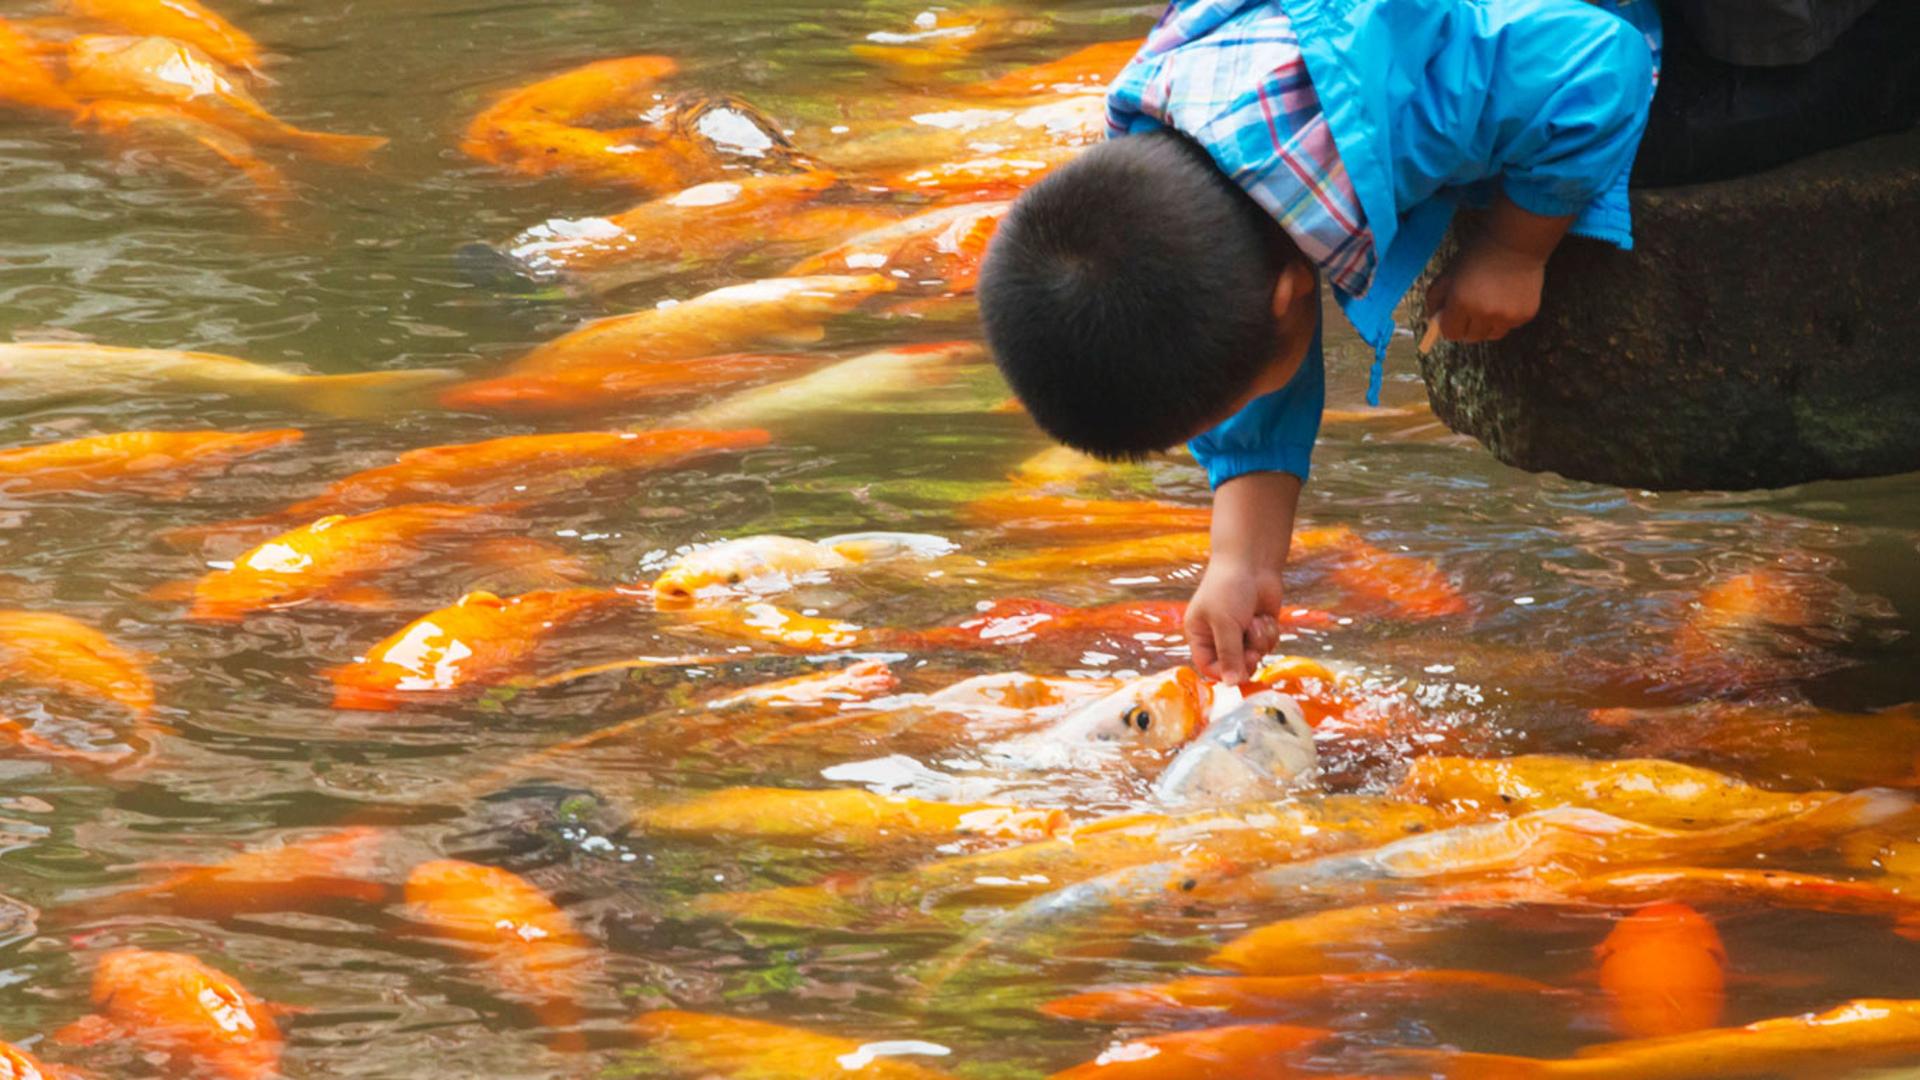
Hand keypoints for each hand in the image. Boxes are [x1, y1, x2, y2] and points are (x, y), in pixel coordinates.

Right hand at [1185, 558, 1286, 683]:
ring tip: (1254, 621)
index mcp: (1200, 635)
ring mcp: (1241, 632)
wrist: (1253, 562)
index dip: (1224, 672)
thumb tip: (1232, 684)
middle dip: (1247, 658)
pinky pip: (1268, 644)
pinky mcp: (1260, 628)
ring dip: (1259, 641)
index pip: (1208, 667)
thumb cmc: (1229, 588)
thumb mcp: (1224, 623)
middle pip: (1234, 666)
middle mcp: (1219, 636)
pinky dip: (1268, 633)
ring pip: (1255, 655)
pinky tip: (1263, 616)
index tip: (1239, 673)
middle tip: (1252, 650)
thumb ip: (1229, 655)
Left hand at [1424, 236, 1545, 344]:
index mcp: (1461, 302)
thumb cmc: (1477, 256)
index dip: (1450, 325)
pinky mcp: (1525, 315)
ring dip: (1486, 325)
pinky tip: (1505, 298)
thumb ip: (1436, 300)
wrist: (1515, 241)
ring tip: (1489, 302)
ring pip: (1491, 335)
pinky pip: (1509, 327)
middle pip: (1470, 337)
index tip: (1452, 318)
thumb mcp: (1448, 274)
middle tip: (1471, 307)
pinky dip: (1504, 318)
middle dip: (1467, 326)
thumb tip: (1434, 322)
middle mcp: (1484, 313)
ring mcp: (1507, 316)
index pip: (1450, 334)